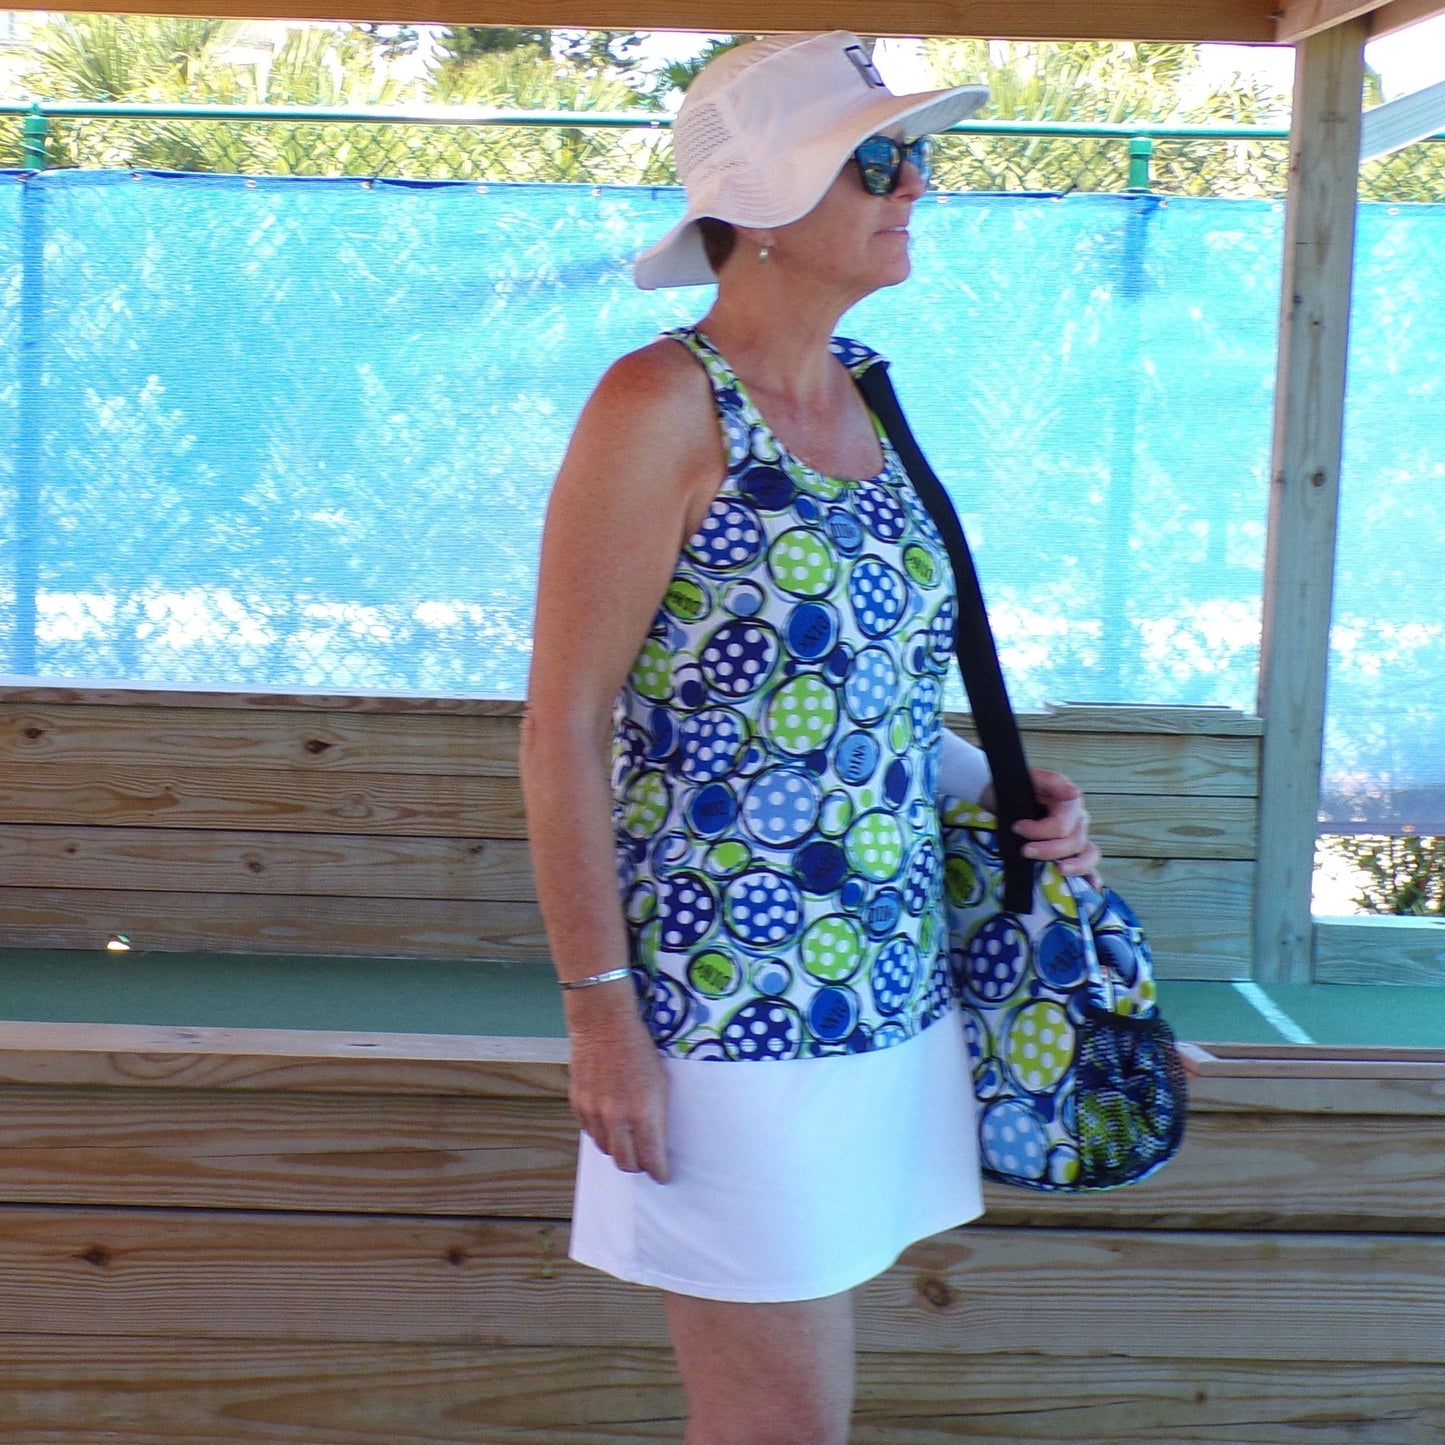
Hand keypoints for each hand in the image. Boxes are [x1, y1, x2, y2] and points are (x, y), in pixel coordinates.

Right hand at [564, 987, 670, 1183]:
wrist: (604, 1024)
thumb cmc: (638, 1049)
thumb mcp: (661, 1083)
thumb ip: (658, 1116)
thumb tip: (656, 1141)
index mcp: (644, 1112)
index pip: (651, 1159)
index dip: (659, 1171)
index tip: (662, 1174)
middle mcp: (617, 1118)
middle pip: (626, 1163)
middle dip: (638, 1165)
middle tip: (645, 1161)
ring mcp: (595, 1112)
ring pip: (606, 1150)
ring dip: (618, 1149)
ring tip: (628, 1140)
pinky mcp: (578, 1104)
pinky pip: (590, 1133)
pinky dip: (601, 1133)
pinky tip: (610, 1123)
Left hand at [982, 768, 1100, 884]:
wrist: (1000, 796)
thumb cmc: (1015, 787)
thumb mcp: (1031, 778)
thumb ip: (1053, 782)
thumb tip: (1075, 793)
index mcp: (1069, 803)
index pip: (1062, 826)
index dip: (1040, 831)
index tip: (1017, 828)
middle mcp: (1078, 821)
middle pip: (1073, 843)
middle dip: (1048, 850)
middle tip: (1024, 851)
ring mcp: (1077, 837)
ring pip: (1087, 855)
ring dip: (1075, 866)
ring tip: (1059, 870)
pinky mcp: (1072, 850)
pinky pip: (1088, 864)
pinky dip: (1091, 875)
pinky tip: (1092, 886)